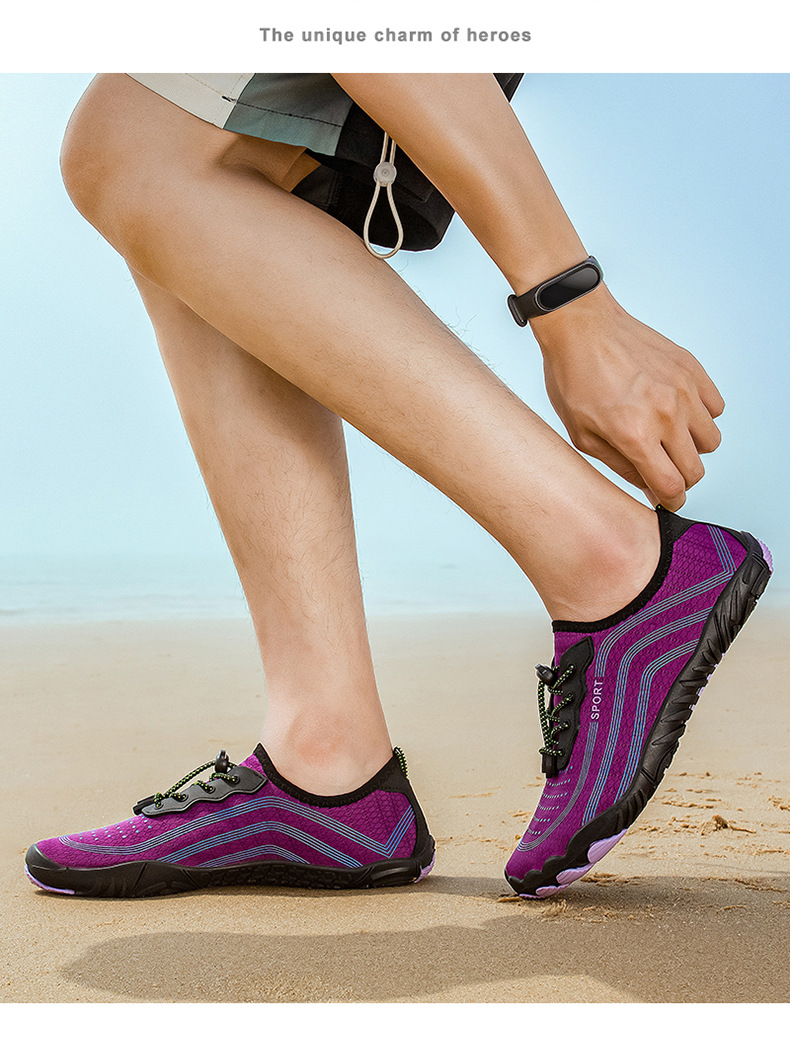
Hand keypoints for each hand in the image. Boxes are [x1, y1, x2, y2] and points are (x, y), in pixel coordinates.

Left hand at [532, 286, 724, 509]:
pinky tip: (675, 410)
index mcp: (635, 434)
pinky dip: (701, 416)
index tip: (665, 497)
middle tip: (662, 469)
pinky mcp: (692, 369)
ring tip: (666, 436)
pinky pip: (715, 408)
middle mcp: (665, 413)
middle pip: (695, 469)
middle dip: (680, 478)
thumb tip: (651, 488)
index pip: (672, 486)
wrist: (581, 327)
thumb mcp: (582, 434)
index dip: (670, 500)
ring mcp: (683, 390)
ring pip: (711, 441)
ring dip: (692, 447)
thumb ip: (621, 466)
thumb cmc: (573, 378)